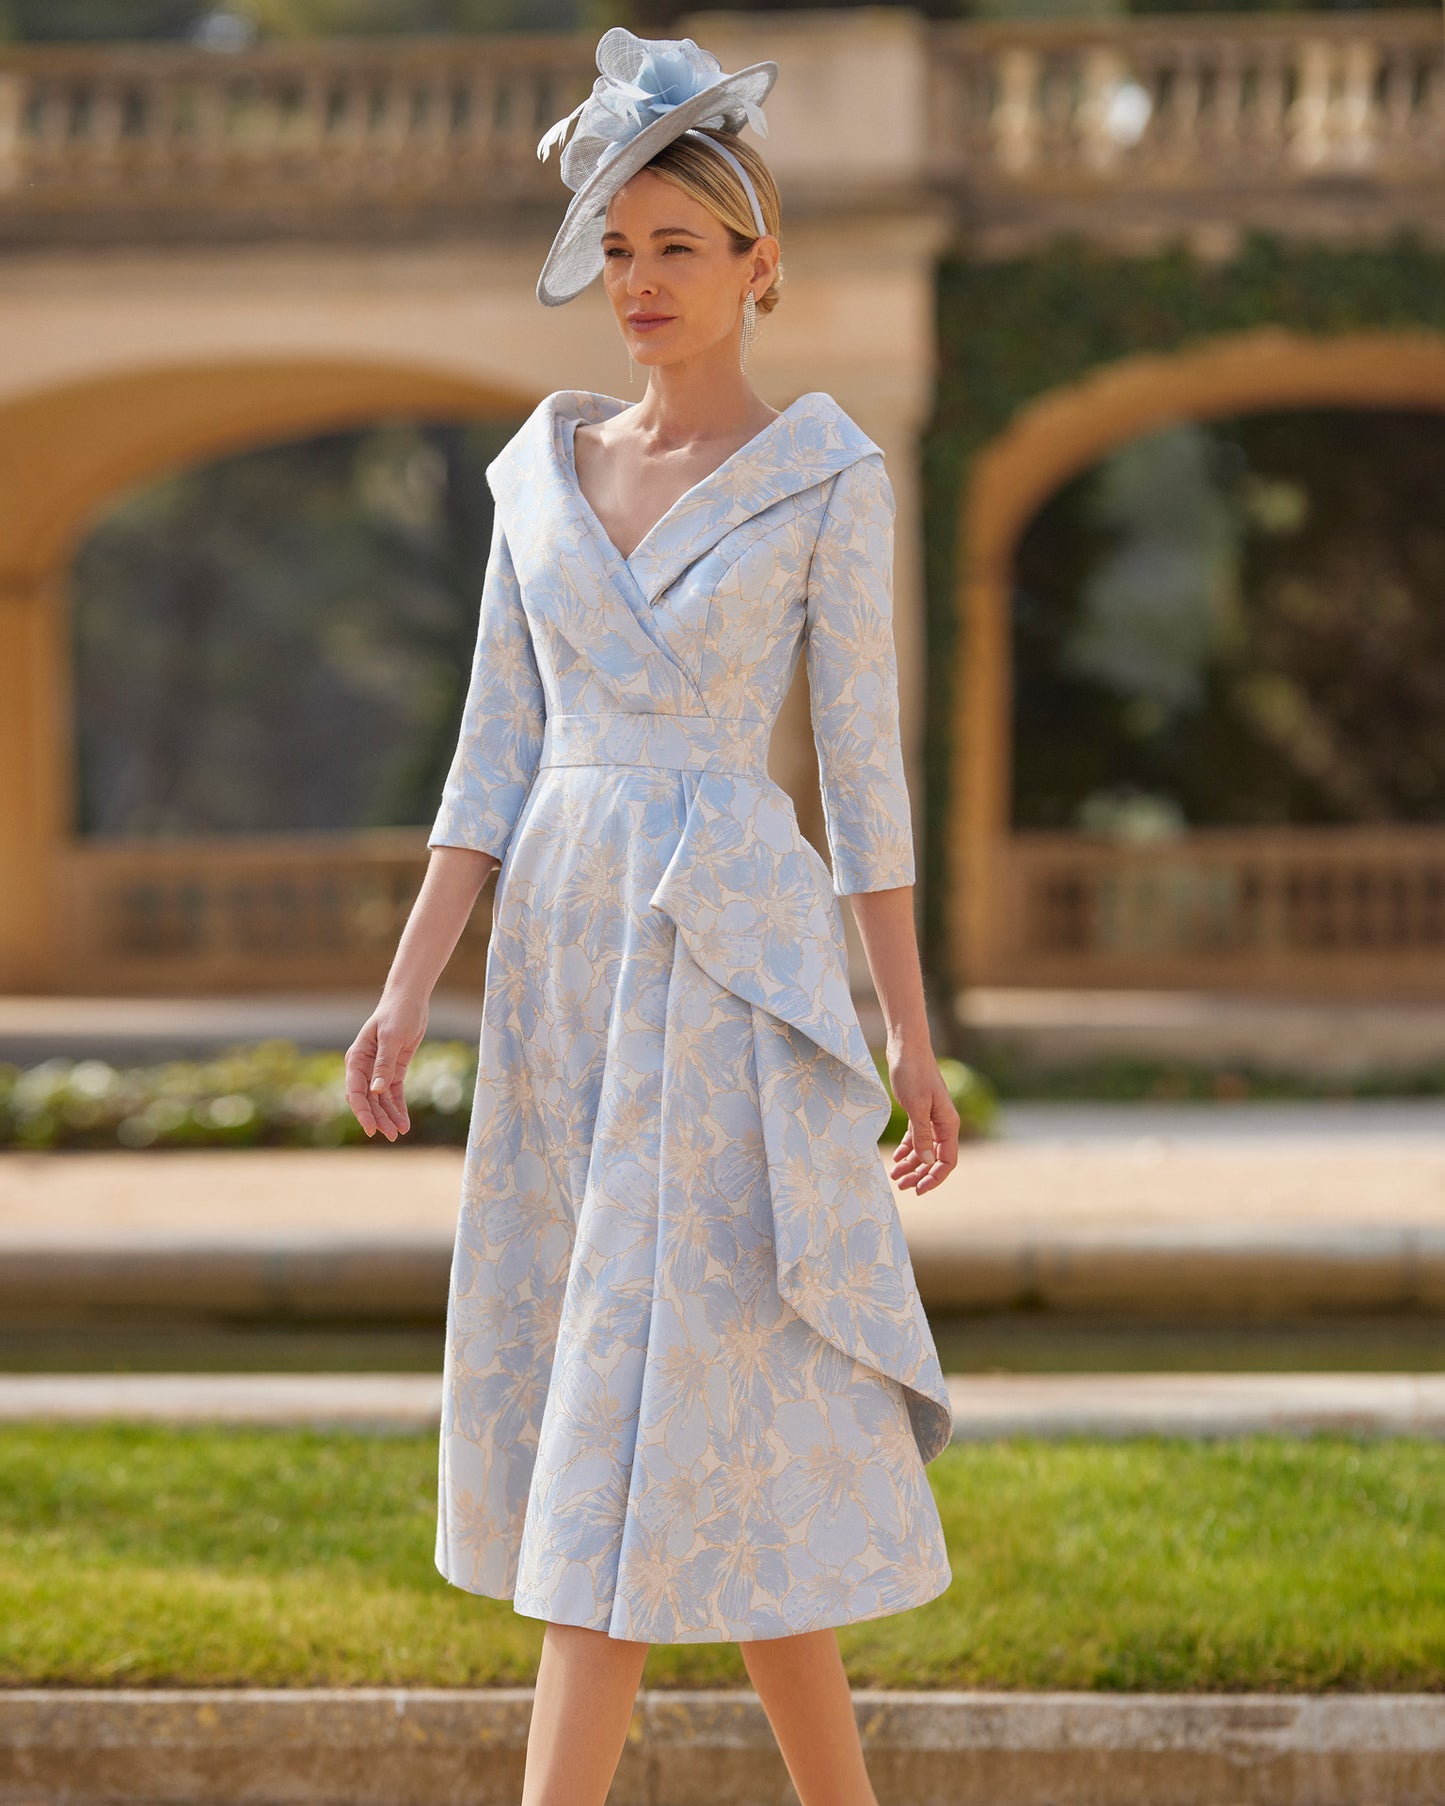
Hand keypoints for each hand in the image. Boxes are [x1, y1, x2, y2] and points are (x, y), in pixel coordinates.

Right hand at [345, 990, 428, 1140]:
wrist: (410, 1000)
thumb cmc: (397, 1014)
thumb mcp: (392, 1037)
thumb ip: (384, 1064)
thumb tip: (376, 1091)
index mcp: (357, 1059)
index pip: (356, 1092)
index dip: (362, 1112)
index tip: (371, 1129)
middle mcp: (364, 1068)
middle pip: (368, 1100)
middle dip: (378, 1118)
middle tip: (391, 1135)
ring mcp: (378, 1070)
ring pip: (380, 1100)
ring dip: (388, 1116)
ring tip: (399, 1133)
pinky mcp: (393, 1070)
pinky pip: (393, 1094)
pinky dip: (398, 1107)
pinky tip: (404, 1122)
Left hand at [885, 1047, 959, 1195]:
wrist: (906, 1047)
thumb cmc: (913, 1074)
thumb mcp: (916, 1106)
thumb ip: (922, 1135)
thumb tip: (928, 1161)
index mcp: (948, 1124)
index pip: (948, 1160)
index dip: (935, 1178)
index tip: (918, 1189)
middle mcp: (943, 1124)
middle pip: (935, 1158)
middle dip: (920, 1174)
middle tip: (901, 1186)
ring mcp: (931, 1117)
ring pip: (924, 1149)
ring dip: (911, 1165)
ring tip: (895, 1176)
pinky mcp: (919, 1111)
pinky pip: (916, 1137)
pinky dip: (908, 1149)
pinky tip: (897, 1158)